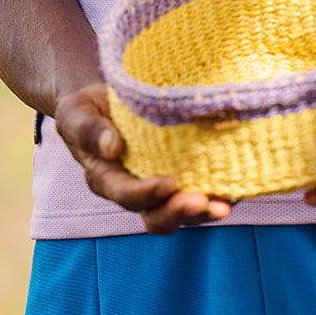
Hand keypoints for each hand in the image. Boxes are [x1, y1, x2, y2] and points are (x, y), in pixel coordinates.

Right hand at [54, 84, 233, 234]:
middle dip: (180, 212)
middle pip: (157, 216)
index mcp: (107, 178)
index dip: (146, 194)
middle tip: (203, 202)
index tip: (168, 183)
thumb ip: (88, 130)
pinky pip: (203, 189)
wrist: (107, 99)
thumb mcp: (76, 113)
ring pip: (184, 211)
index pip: (126, 194)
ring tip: (226, 204)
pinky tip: (240, 184)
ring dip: (205, 210)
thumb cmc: (87, 108)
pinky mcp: (184, 172)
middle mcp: (136, 189)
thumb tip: (113, 147)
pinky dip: (221, 190)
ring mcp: (162, 184)